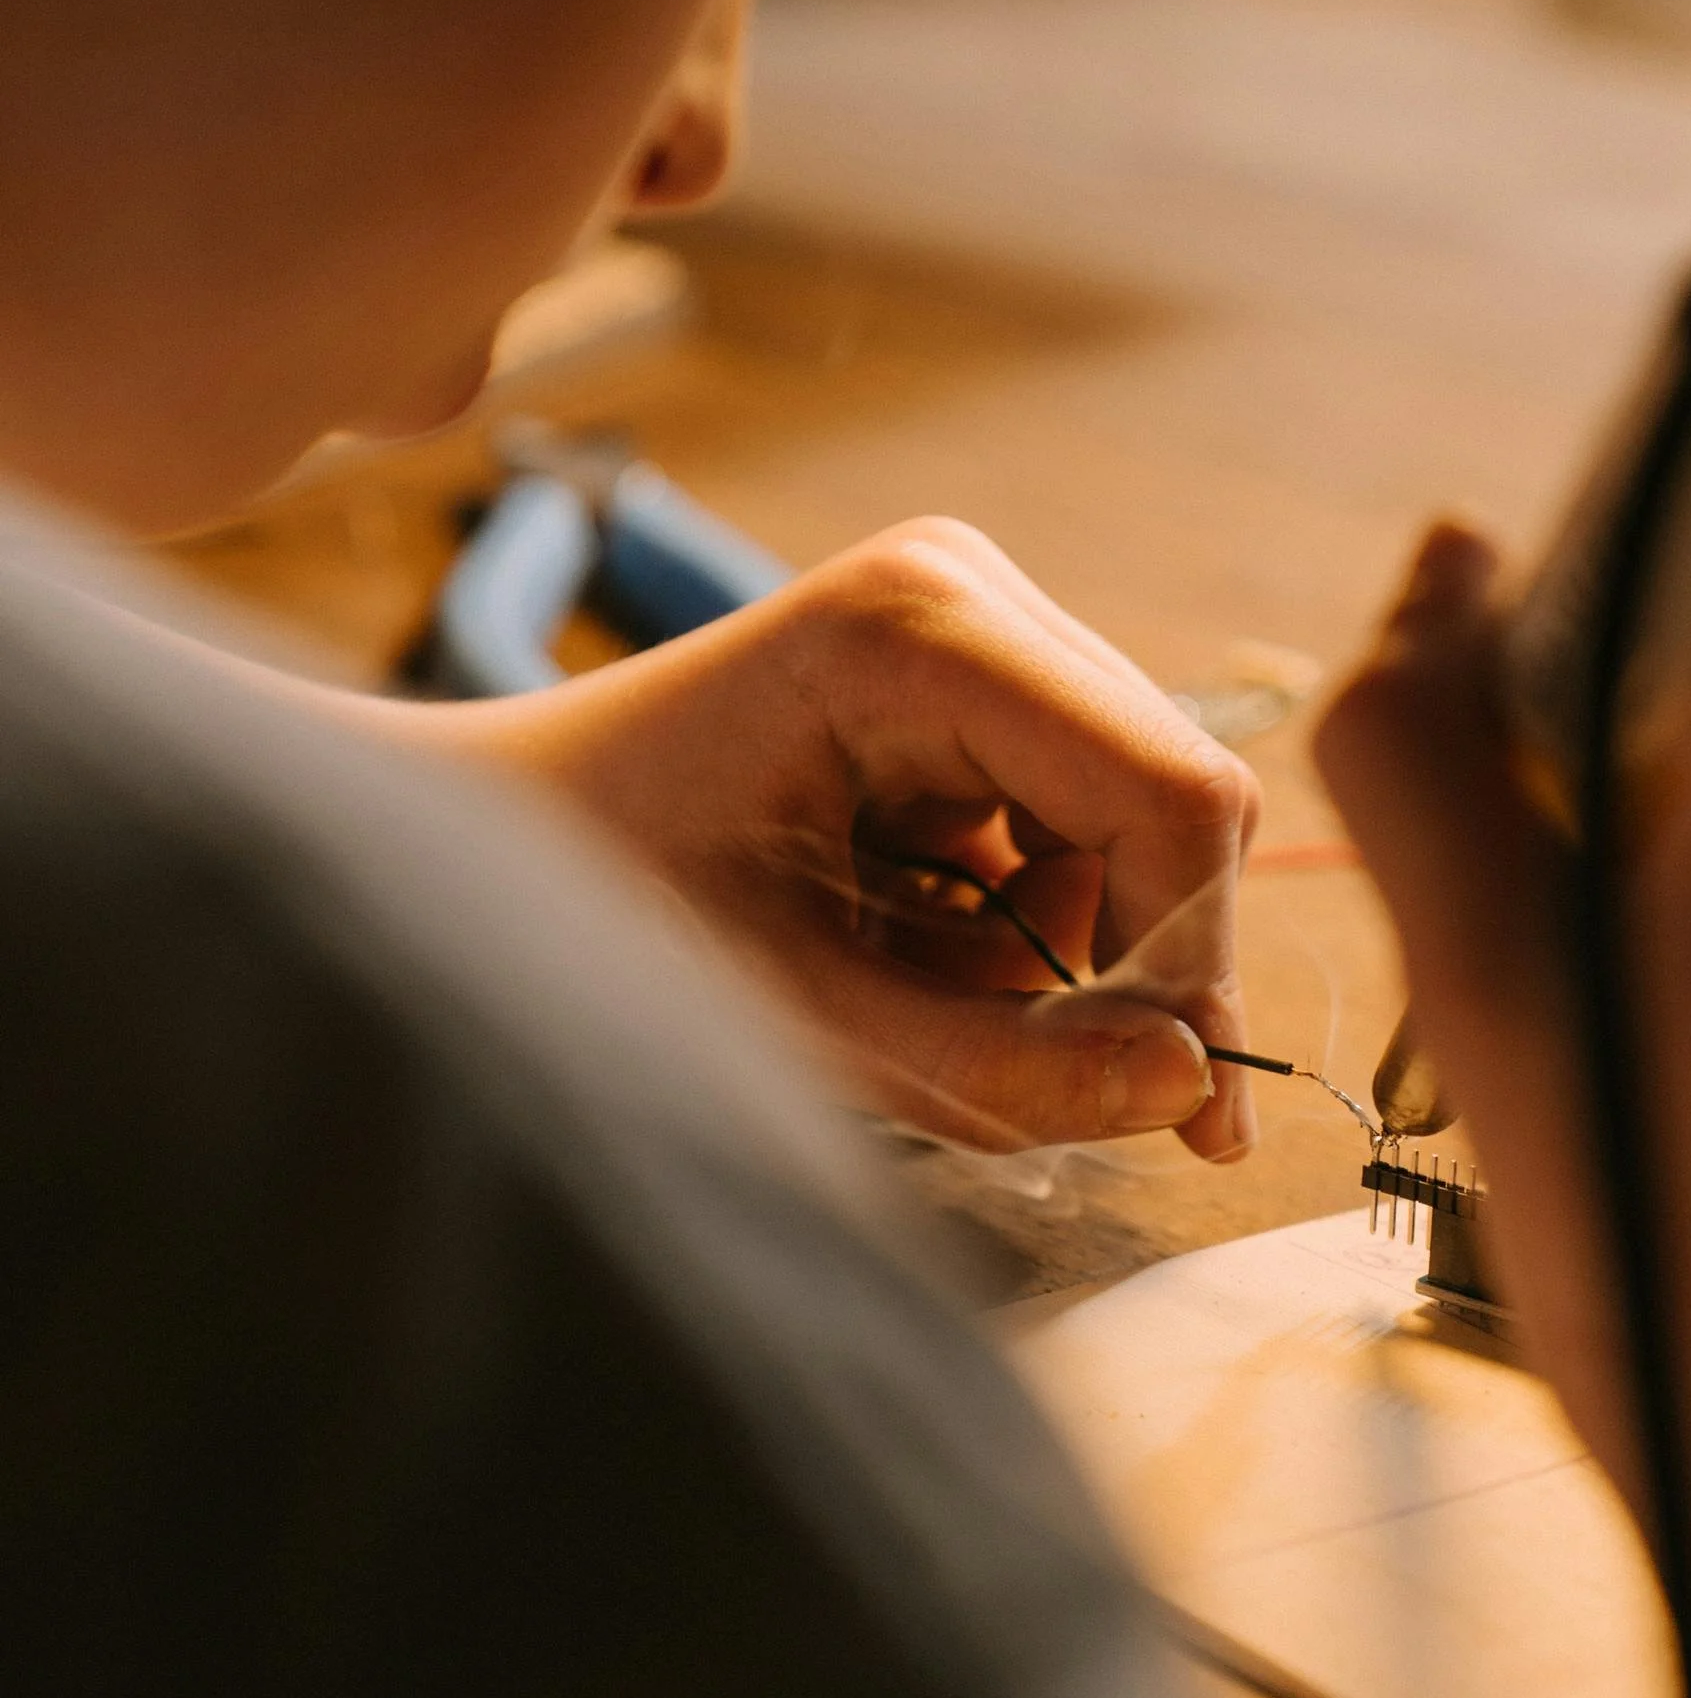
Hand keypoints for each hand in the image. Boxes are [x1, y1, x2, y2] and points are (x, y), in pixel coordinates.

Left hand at [453, 519, 1260, 1159]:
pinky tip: (908, 939)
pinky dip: (1029, 916)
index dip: (1191, 959)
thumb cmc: (599, 910)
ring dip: (1067, 946)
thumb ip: (1001, 1068)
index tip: (1175, 1111)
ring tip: (909, 989)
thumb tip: (1192, 1090)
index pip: (1171, 791)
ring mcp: (976, 614)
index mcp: (917, 628)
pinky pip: (1086, 819)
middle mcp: (968, 586)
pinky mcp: (976, 668)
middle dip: (1128, 958)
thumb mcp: (797, 1016)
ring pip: (1146, 820)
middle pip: (1180, 797)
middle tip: (1034, 1082)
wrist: (491, 839)